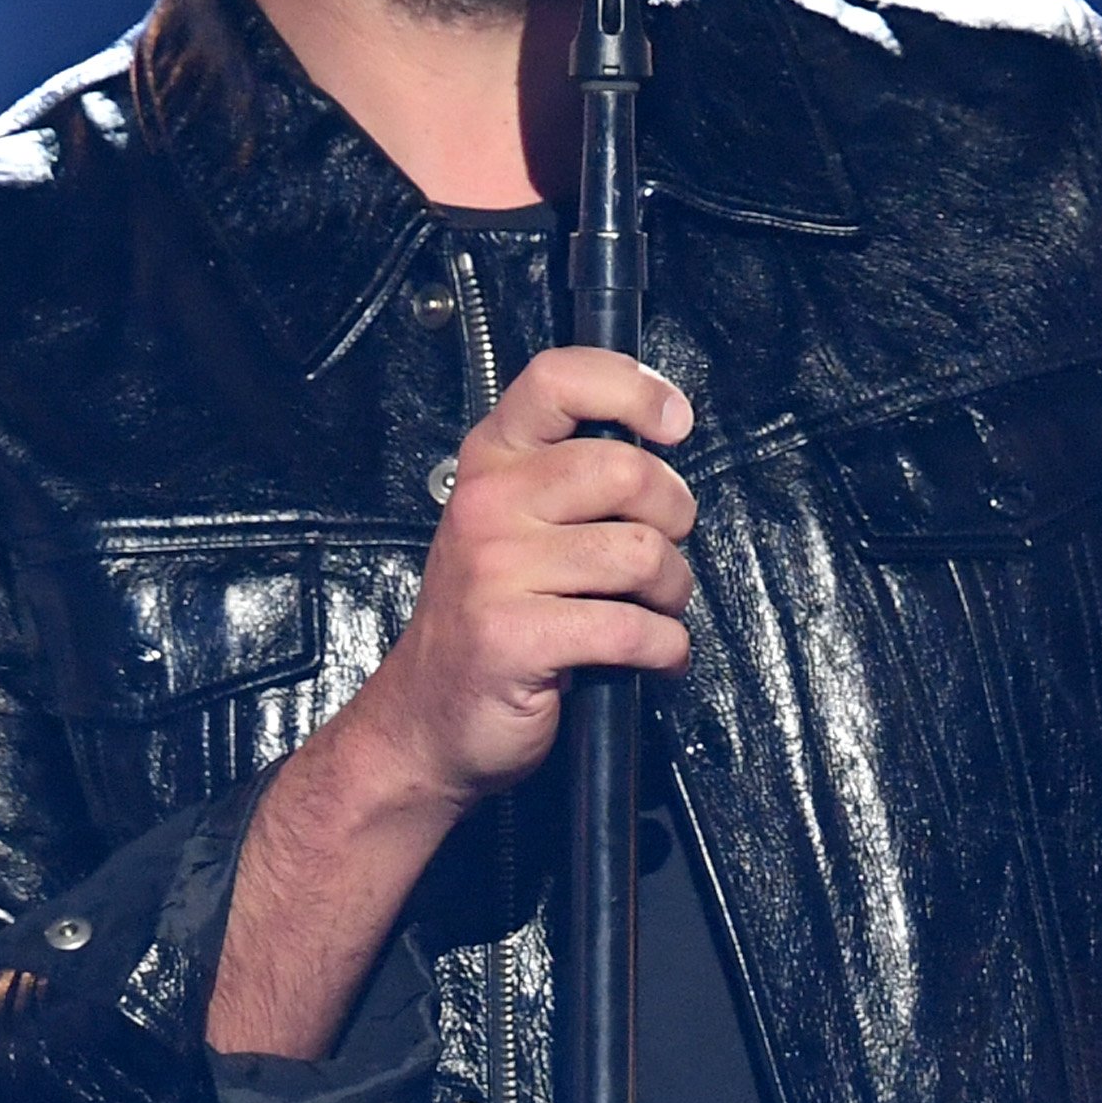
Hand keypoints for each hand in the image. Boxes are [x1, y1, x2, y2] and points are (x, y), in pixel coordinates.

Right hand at [347, 346, 696, 814]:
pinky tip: (653, 657)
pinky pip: (632, 629)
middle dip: (674, 516)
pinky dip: (664, 650)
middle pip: (626, 470)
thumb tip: (657, 447)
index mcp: (491, 464)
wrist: (427, 721)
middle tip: (663, 551)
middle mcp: (489, 505)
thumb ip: (566, 478)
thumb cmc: (489, 623)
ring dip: (672, 593)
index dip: (633, 389)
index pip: (559, 381)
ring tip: (653, 612)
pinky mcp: (516, 635)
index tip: (673, 423)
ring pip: (640, 553)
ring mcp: (496, 570)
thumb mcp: (510, 526)